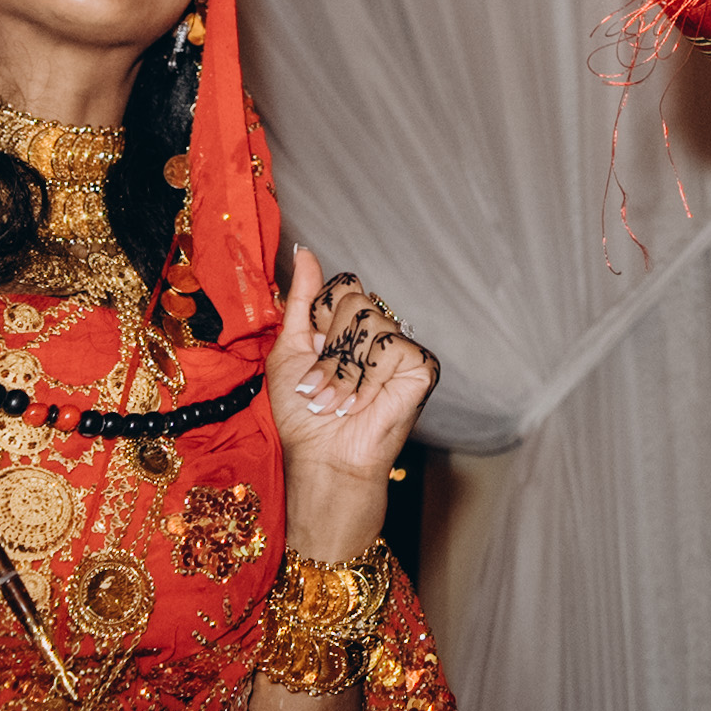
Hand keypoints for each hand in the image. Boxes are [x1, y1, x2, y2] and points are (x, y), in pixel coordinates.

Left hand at [269, 248, 435, 564]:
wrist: (322, 458)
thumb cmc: (302, 415)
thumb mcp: (289, 350)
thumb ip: (301, 299)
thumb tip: (305, 251)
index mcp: (349, 324)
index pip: (341, 287)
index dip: (320, 320)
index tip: (312, 354)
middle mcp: (378, 331)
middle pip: (355, 301)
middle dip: (329, 351)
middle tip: (320, 389)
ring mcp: (401, 349)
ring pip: (371, 323)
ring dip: (343, 372)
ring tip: (337, 403)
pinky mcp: (420, 367)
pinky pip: (392, 348)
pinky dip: (368, 380)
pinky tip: (361, 404)